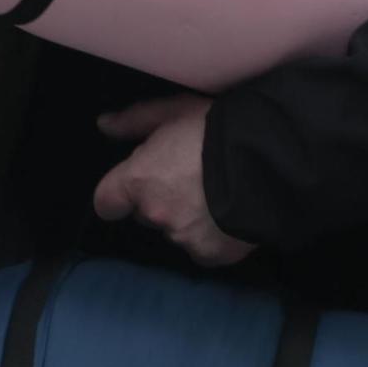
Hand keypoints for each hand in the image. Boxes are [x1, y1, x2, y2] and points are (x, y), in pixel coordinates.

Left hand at [94, 94, 254, 268]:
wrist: (263, 161)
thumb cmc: (212, 129)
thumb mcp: (171, 111)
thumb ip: (134, 121)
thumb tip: (104, 125)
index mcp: (138, 180)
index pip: (106, 202)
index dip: (116, 195)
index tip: (129, 189)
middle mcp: (155, 214)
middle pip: (145, 213)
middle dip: (160, 199)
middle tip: (188, 178)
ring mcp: (183, 238)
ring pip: (175, 230)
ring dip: (185, 217)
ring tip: (213, 194)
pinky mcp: (210, 255)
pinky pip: (201, 247)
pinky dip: (210, 235)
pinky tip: (226, 214)